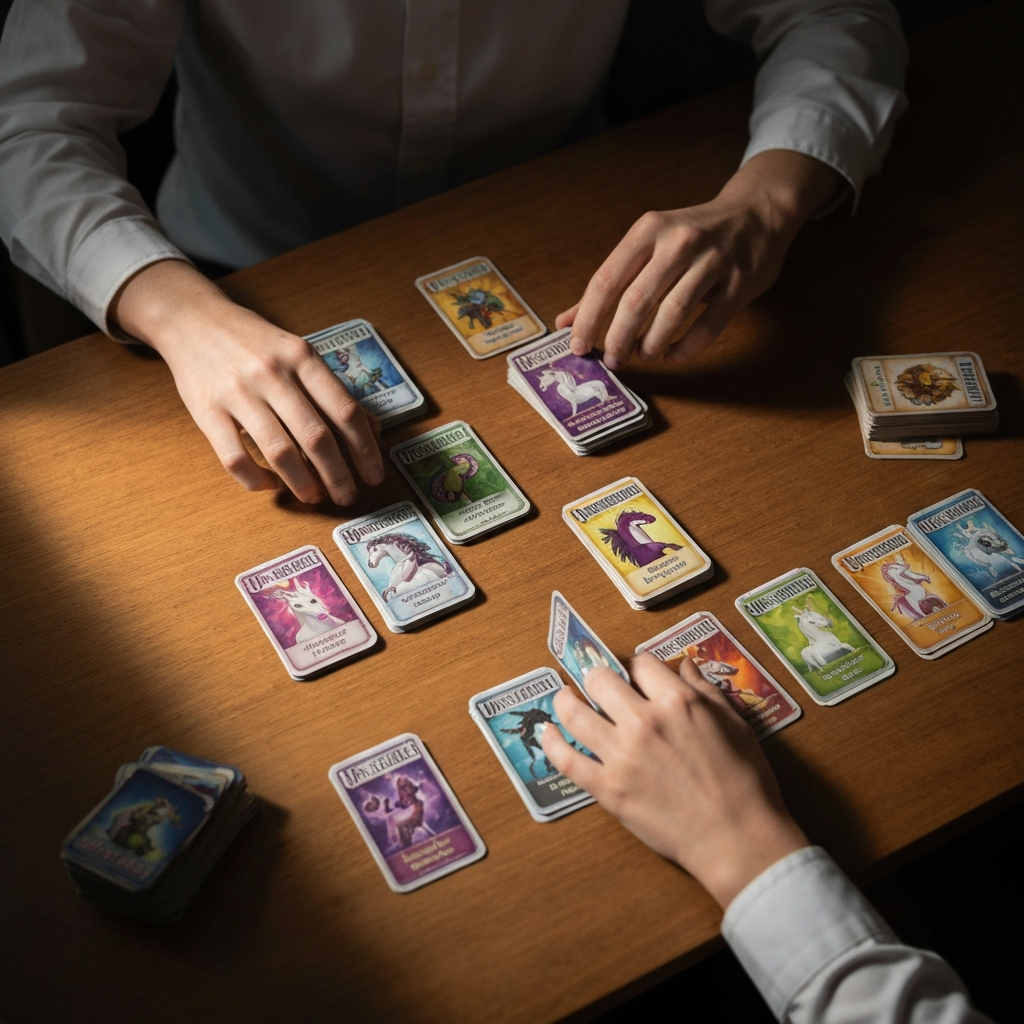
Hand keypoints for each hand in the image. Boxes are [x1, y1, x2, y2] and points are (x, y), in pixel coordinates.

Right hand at [111, 260, 383, 504]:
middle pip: (316, 436)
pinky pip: (234, 457)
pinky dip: (256, 480)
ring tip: (314, 497)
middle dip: (338, 475)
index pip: (344, 411)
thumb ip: (332, 390)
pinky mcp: (206, 411)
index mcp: (301, 357)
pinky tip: (270, 485)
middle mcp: (272, 373)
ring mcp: (237, 392)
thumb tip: (373, 430)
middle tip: (348, 497)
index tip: (374, 476)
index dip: (364, 449)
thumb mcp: (299, 353)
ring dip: (302, 483)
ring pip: (278, 451)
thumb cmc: (255, 342)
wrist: (192, 319)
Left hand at [541, 654, 807, 908]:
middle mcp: (643, 721)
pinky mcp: (607, 789)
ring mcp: (621, 756)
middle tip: (596, 682)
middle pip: (600, 680)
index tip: (635, 674)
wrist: (738, 839)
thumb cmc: (745, 782)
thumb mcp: (735, 724)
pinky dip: (552, 743)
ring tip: (564, 697)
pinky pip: (566, 760)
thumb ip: (705, 690)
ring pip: (574, 713)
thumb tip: (684, 665)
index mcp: (677, 702)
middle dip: (597, 675)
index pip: (642, 664)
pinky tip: (547, 732)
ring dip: (565, 699)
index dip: (638, 666)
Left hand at [556, 150, 842, 368]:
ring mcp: (713, 260)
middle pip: (637, 300)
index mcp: (649, 230)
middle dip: (618, 337)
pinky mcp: (740, 282)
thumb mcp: (648, 245)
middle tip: (612, 359)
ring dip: (651, 343)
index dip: (589, 318)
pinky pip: (709, 324)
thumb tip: (567, 321)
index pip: (607, 279)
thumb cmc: (693, 234)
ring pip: (673, 312)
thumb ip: (610, 283)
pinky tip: (673, 355)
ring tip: (642, 356)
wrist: (757, 211)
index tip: (578, 346)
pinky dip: (687, 347)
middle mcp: (679, 241)